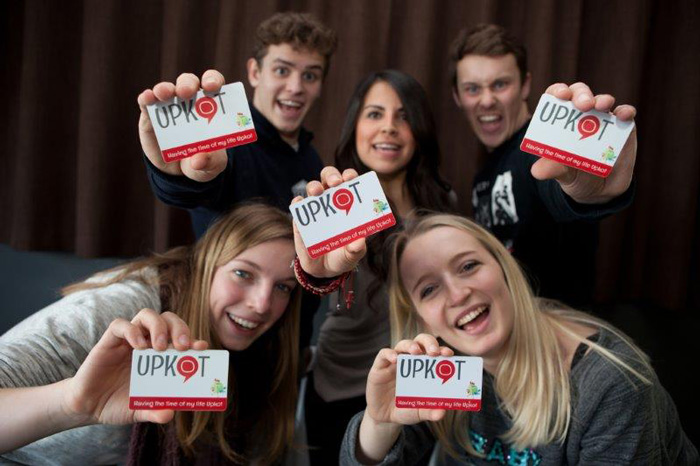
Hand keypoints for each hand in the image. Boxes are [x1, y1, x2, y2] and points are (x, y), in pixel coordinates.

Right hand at [61, 309, 207, 426]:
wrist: (88, 407)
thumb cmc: (119, 404)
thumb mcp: (140, 410)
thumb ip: (155, 411)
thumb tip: (169, 414)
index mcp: (160, 356)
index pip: (180, 337)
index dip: (193, 339)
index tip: (202, 348)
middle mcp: (147, 343)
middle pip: (168, 319)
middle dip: (179, 328)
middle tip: (182, 346)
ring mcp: (128, 340)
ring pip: (147, 315)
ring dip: (158, 326)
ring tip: (160, 347)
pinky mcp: (109, 341)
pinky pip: (120, 325)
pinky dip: (132, 331)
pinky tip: (138, 347)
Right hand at [137, 70, 228, 179]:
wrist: (178, 173)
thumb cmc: (202, 162)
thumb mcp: (211, 167)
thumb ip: (210, 162)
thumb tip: (198, 161)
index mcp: (210, 107)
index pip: (213, 85)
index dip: (212, 81)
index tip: (211, 87)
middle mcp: (189, 101)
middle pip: (188, 82)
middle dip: (187, 84)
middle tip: (186, 92)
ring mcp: (168, 107)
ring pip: (167, 90)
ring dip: (165, 89)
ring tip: (163, 94)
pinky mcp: (150, 116)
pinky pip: (147, 103)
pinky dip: (146, 99)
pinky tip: (147, 98)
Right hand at [291, 166, 366, 277]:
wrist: (324, 270)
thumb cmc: (343, 256)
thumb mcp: (353, 254)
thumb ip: (357, 248)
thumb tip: (359, 241)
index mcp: (349, 204)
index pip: (350, 182)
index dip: (350, 175)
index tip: (351, 178)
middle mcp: (331, 201)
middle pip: (329, 178)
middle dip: (332, 175)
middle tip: (335, 183)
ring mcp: (315, 209)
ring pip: (313, 188)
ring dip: (314, 186)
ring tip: (317, 192)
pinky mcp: (300, 219)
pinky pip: (297, 206)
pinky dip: (298, 201)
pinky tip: (300, 202)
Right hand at [364, 333, 453, 426]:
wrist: (384, 417)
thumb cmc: (405, 409)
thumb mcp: (418, 412)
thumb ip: (429, 412)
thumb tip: (442, 413)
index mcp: (423, 368)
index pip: (435, 353)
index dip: (442, 350)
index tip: (449, 354)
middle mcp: (410, 361)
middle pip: (420, 342)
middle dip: (429, 343)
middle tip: (434, 352)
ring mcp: (394, 363)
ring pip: (403, 344)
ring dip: (411, 345)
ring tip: (416, 351)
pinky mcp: (379, 367)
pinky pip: (383, 354)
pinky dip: (389, 354)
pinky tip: (395, 359)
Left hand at [530, 82, 636, 203]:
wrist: (598, 191)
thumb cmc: (574, 175)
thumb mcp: (561, 174)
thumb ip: (551, 169)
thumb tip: (536, 171)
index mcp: (560, 121)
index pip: (556, 97)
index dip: (558, 91)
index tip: (561, 95)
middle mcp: (581, 115)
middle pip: (580, 94)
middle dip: (581, 95)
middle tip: (584, 104)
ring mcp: (602, 119)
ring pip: (603, 101)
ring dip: (603, 100)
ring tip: (601, 106)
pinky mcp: (622, 127)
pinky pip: (625, 114)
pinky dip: (625, 112)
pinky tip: (624, 115)